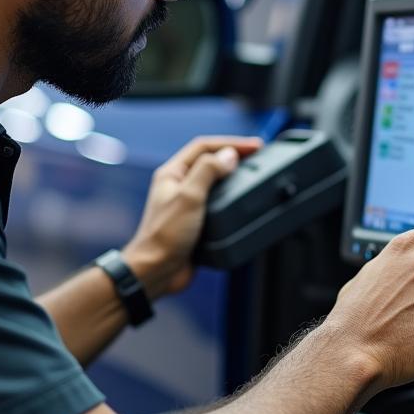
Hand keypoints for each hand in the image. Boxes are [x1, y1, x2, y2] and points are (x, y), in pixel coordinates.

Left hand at [124, 135, 262, 296]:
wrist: (156, 271)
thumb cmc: (164, 236)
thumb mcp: (188, 197)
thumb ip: (208, 171)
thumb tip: (229, 155)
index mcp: (173, 174)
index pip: (204, 146)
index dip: (231, 143)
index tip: (255, 146)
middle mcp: (179, 186)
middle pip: (210, 161)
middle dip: (234, 156)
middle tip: (258, 156)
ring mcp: (188, 204)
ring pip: (215, 183)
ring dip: (233, 177)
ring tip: (253, 175)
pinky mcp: (197, 223)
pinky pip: (217, 205)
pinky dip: (232, 200)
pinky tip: (242, 203)